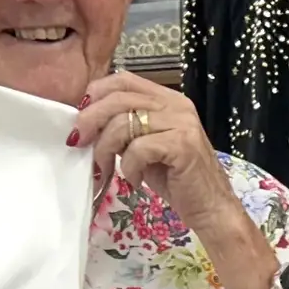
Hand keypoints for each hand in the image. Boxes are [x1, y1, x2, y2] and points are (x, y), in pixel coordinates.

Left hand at [70, 73, 238, 239]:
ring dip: (105, 149)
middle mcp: (176, 105)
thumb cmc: (176, 180)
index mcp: (167, 99)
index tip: (81, 118)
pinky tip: (135, 180)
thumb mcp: (143, 148)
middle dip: (91, 120)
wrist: (210, 208)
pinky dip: (129, 167)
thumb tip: (86, 122)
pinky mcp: (182, 145)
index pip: (124, 80)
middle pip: (119, 98)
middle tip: (79, 143)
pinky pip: (138, 149)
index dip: (96, 94)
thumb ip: (123, 130)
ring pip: (124, 123)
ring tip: (106, 169)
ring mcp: (182, 123)